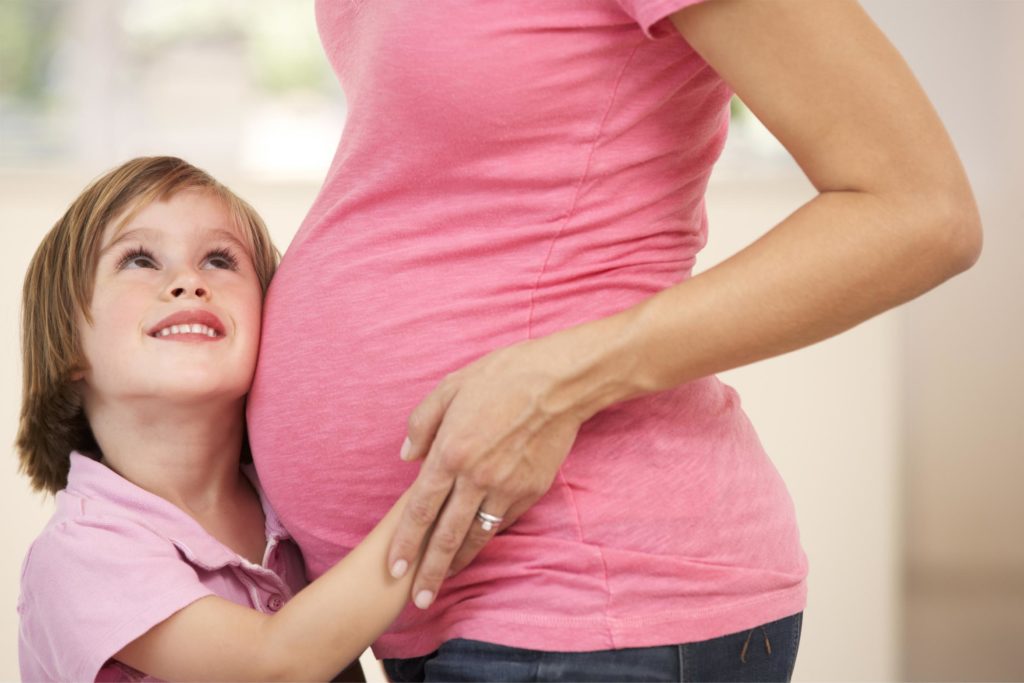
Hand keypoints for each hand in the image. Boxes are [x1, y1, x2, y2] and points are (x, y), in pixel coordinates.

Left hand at [387, 332, 591, 609]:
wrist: (559, 382)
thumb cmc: (501, 376)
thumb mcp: (450, 388)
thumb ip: (421, 424)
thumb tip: (407, 457)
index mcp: (451, 452)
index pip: (420, 509)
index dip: (405, 543)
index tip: (393, 569)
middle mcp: (476, 477)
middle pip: (446, 536)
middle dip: (429, 572)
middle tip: (416, 600)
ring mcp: (507, 487)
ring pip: (477, 535)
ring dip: (459, 562)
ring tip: (444, 580)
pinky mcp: (531, 490)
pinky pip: (504, 520)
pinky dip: (488, 535)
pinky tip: (476, 543)